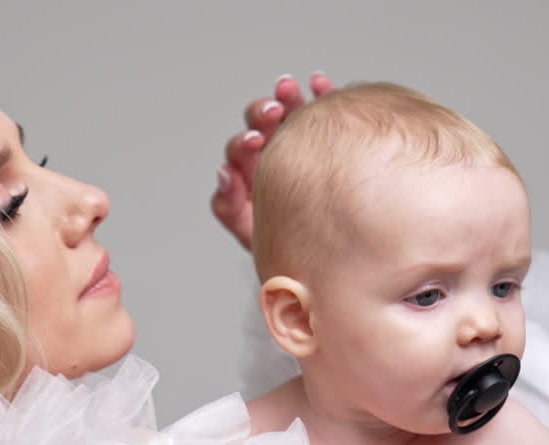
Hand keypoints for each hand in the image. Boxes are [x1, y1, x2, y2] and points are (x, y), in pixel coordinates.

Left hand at [212, 72, 335, 250]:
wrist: (325, 258)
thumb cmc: (285, 252)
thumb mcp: (252, 235)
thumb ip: (229, 207)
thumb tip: (222, 172)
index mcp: (248, 177)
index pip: (238, 152)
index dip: (242, 143)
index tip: (254, 141)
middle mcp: (269, 156)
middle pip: (257, 125)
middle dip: (262, 114)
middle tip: (272, 113)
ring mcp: (296, 144)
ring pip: (286, 112)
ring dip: (286, 98)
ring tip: (289, 88)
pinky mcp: (323, 140)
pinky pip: (320, 111)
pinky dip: (319, 94)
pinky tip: (319, 82)